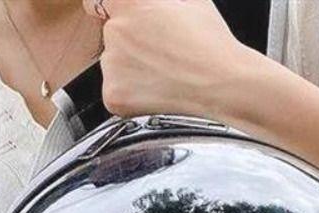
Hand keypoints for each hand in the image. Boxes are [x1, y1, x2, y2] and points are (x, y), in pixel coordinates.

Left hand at [84, 0, 262, 119]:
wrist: (221, 84)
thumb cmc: (211, 43)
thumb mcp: (189, 0)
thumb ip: (161, 1)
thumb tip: (156, 7)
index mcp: (130, 3)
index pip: (97, 2)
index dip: (107, 10)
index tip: (107, 17)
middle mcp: (114, 31)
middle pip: (112, 37)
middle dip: (131, 44)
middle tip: (161, 56)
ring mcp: (112, 65)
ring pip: (114, 65)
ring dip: (130, 70)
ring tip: (163, 76)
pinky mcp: (114, 95)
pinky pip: (116, 93)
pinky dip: (132, 96)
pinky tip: (157, 93)